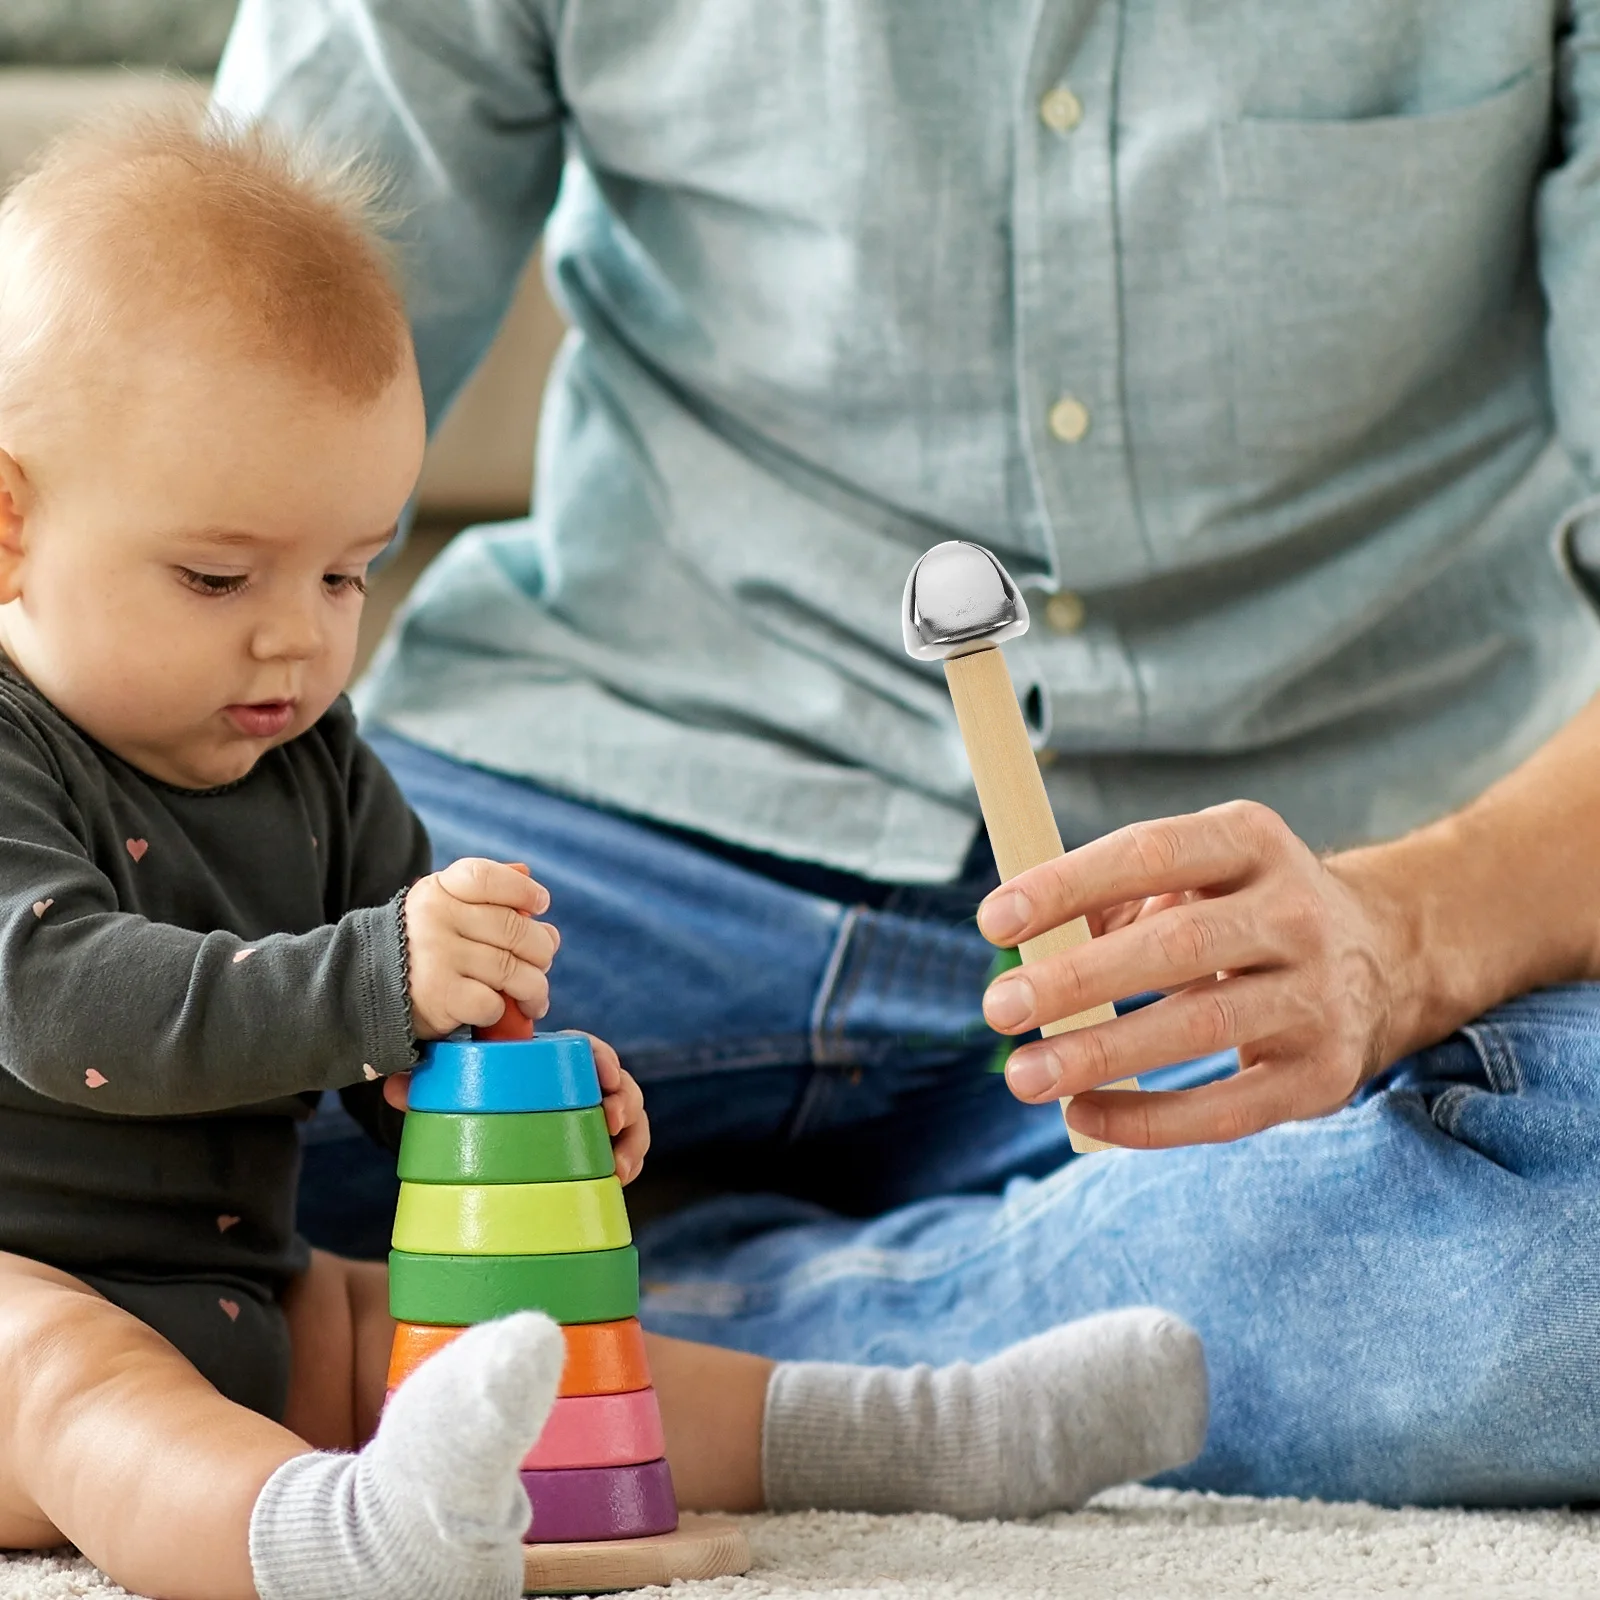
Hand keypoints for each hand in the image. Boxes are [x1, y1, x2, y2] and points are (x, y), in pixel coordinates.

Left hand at [380, 1031, 649, 1182]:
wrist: (478, 1121)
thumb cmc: (468, 1095)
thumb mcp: (448, 1084)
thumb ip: (425, 1081)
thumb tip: (395, 1088)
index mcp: (549, 1060)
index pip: (586, 1050)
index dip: (602, 1059)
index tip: (603, 1075)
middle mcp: (575, 1086)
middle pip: (617, 1083)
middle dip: (625, 1100)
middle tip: (611, 1120)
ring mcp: (587, 1118)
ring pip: (627, 1117)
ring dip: (632, 1138)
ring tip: (620, 1166)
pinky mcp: (591, 1147)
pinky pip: (622, 1148)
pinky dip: (627, 1161)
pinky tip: (620, 1180)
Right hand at [404, 858, 558, 1039]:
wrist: (365, 990)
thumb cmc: (422, 949)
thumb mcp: (444, 911)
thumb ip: (488, 901)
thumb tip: (540, 910)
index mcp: (439, 889)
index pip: (488, 877)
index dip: (523, 890)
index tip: (541, 905)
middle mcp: (435, 917)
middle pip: (514, 927)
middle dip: (541, 950)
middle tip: (541, 964)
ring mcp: (436, 955)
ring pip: (512, 969)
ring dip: (534, 988)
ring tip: (534, 997)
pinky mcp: (439, 995)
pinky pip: (493, 1002)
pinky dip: (501, 1010)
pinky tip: (495, 1010)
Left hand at [977, 800, 1402, 1147]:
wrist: (1385, 958)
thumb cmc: (1243, 911)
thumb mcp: (1193, 878)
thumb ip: (1112, 902)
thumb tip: (1027, 950)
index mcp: (1251, 841)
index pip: (1150, 851)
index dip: (1067, 884)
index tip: (992, 922)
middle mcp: (1296, 911)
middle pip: (1177, 944)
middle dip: (1077, 979)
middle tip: (999, 1008)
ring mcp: (1318, 994)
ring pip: (1200, 1025)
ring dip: (1101, 1055)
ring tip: (1025, 1076)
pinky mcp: (1323, 1073)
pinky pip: (1227, 1108)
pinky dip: (1149, 1119)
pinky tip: (1083, 1115)